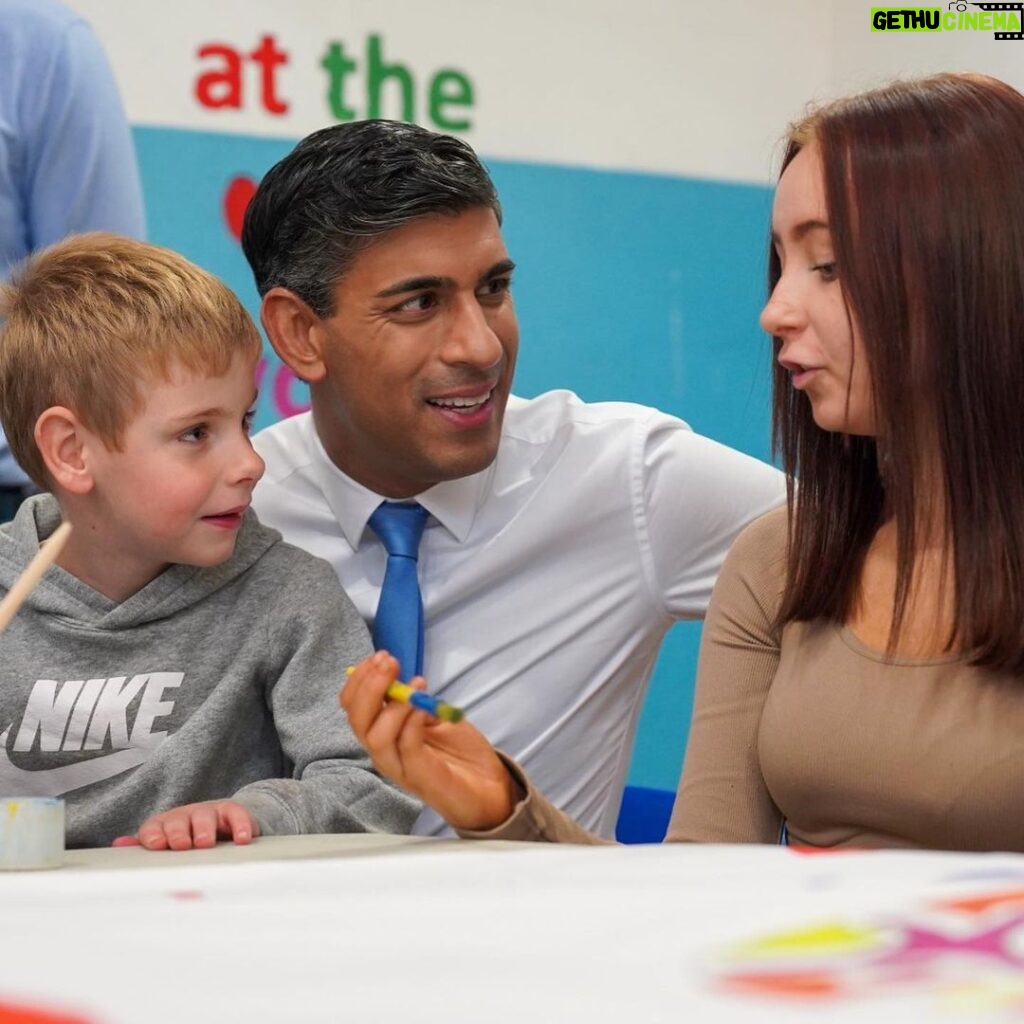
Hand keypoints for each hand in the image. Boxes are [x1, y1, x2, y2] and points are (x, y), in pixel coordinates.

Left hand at [111, 801, 258, 850]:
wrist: (222, 823)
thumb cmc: (189, 838)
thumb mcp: (167, 844)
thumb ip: (146, 847)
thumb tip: (119, 845)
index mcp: (165, 825)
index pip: (154, 827)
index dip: (154, 835)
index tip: (156, 845)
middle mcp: (186, 816)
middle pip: (179, 820)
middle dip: (178, 832)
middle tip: (181, 845)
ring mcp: (209, 812)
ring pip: (205, 816)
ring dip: (204, 829)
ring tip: (205, 843)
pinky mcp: (233, 812)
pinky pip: (237, 815)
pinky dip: (240, 826)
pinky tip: (241, 839)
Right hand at [341, 651, 518, 831]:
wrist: (489, 787)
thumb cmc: (459, 753)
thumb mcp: (433, 717)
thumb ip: (414, 702)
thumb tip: (398, 679)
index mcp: (383, 734)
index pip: (353, 707)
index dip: (360, 679)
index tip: (381, 656)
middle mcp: (384, 752)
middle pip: (357, 720)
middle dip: (369, 686)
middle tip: (390, 662)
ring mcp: (400, 767)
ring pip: (375, 737)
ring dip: (391, 704)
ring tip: (414, 684)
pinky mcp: (420, 777)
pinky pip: (406, 747)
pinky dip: (412, 722)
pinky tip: (424, 705)